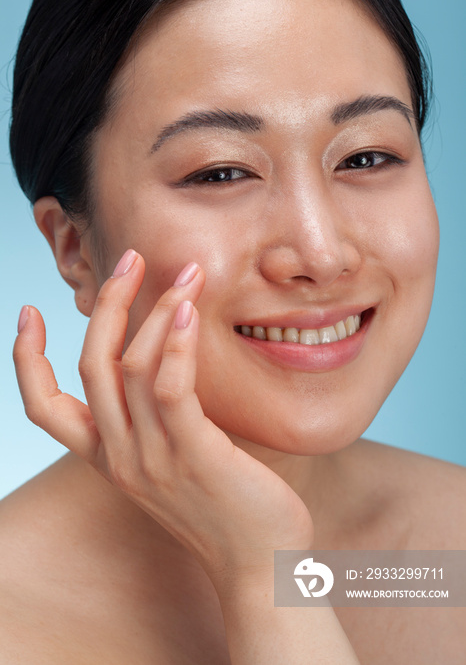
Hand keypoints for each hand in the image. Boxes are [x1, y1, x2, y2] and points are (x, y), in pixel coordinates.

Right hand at [13, 250, 313, 590]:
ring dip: (154, 310)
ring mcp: (153, 458)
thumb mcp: (175, 460)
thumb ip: (158, 418)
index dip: (27, 361)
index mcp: (109, 458)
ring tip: (186, 274)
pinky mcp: (194, 455)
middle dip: (106, 304)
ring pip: (132, 366)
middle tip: (131, 259)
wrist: (260, 566)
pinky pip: (171, 388)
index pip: (45, 409)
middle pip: (90, 365)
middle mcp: (121, 457)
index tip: (27, 312)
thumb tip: (167, 360)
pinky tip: (188, 311)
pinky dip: (175, 344)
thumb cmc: (225, 505)